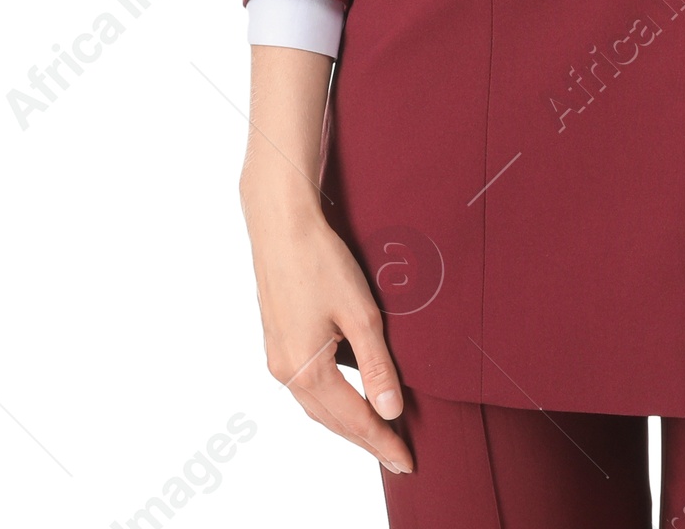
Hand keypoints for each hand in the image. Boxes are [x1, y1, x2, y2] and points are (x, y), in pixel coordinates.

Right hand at [242, 184, 411, 477]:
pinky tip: (347, 395)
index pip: (353, 419)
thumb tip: (391, 411)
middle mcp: (286, 371)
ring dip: (347, 421)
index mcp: (307, 370)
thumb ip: (377, 366)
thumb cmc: (321, 261)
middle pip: (331, 419)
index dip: (382, 441)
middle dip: (365, 438)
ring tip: (378, 431)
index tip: (407, 461)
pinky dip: (331, 400)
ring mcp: (278, 356)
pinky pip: (307, 386)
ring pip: (316, 405)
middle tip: (397, 455)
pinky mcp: (277, 339)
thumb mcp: (360, 314)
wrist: (281, 223)